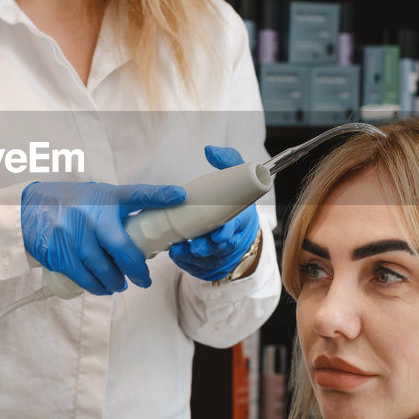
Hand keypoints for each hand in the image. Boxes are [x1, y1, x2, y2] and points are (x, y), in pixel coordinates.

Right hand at [21, 181, 185, 294]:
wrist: (29, 208)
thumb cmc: (73, 202)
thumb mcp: (100, 195)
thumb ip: (126, 203)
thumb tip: (163, 208)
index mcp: (105, 199)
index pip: (137, 194)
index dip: (160, 195)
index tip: (181, 196)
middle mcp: (90, 216)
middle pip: (121, 249)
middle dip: (136, 270)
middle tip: (143, 281)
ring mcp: (72, 236)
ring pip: (101, 269)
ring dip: (114, 283)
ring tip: (119, 285)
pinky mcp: (58, 253)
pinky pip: (82, 277)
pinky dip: (94, 286)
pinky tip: (100, 288)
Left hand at [168, 146, 260, 281]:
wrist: (233, 229)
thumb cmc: (230, 202)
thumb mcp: (234, 179)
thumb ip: (227, 162)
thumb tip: (209, 150)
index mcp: (242, 221)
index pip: (237, 229)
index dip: (228, 232)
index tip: (218, 233)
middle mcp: (232, 241)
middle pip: (221, 249)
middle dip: (207, 247)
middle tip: (195, 245)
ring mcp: (220, 256)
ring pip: (207, 260)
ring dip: (193, 256)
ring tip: (180, 249)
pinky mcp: (207, 266)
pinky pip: (196, 268)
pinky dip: (186, 263)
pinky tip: (176, 255)